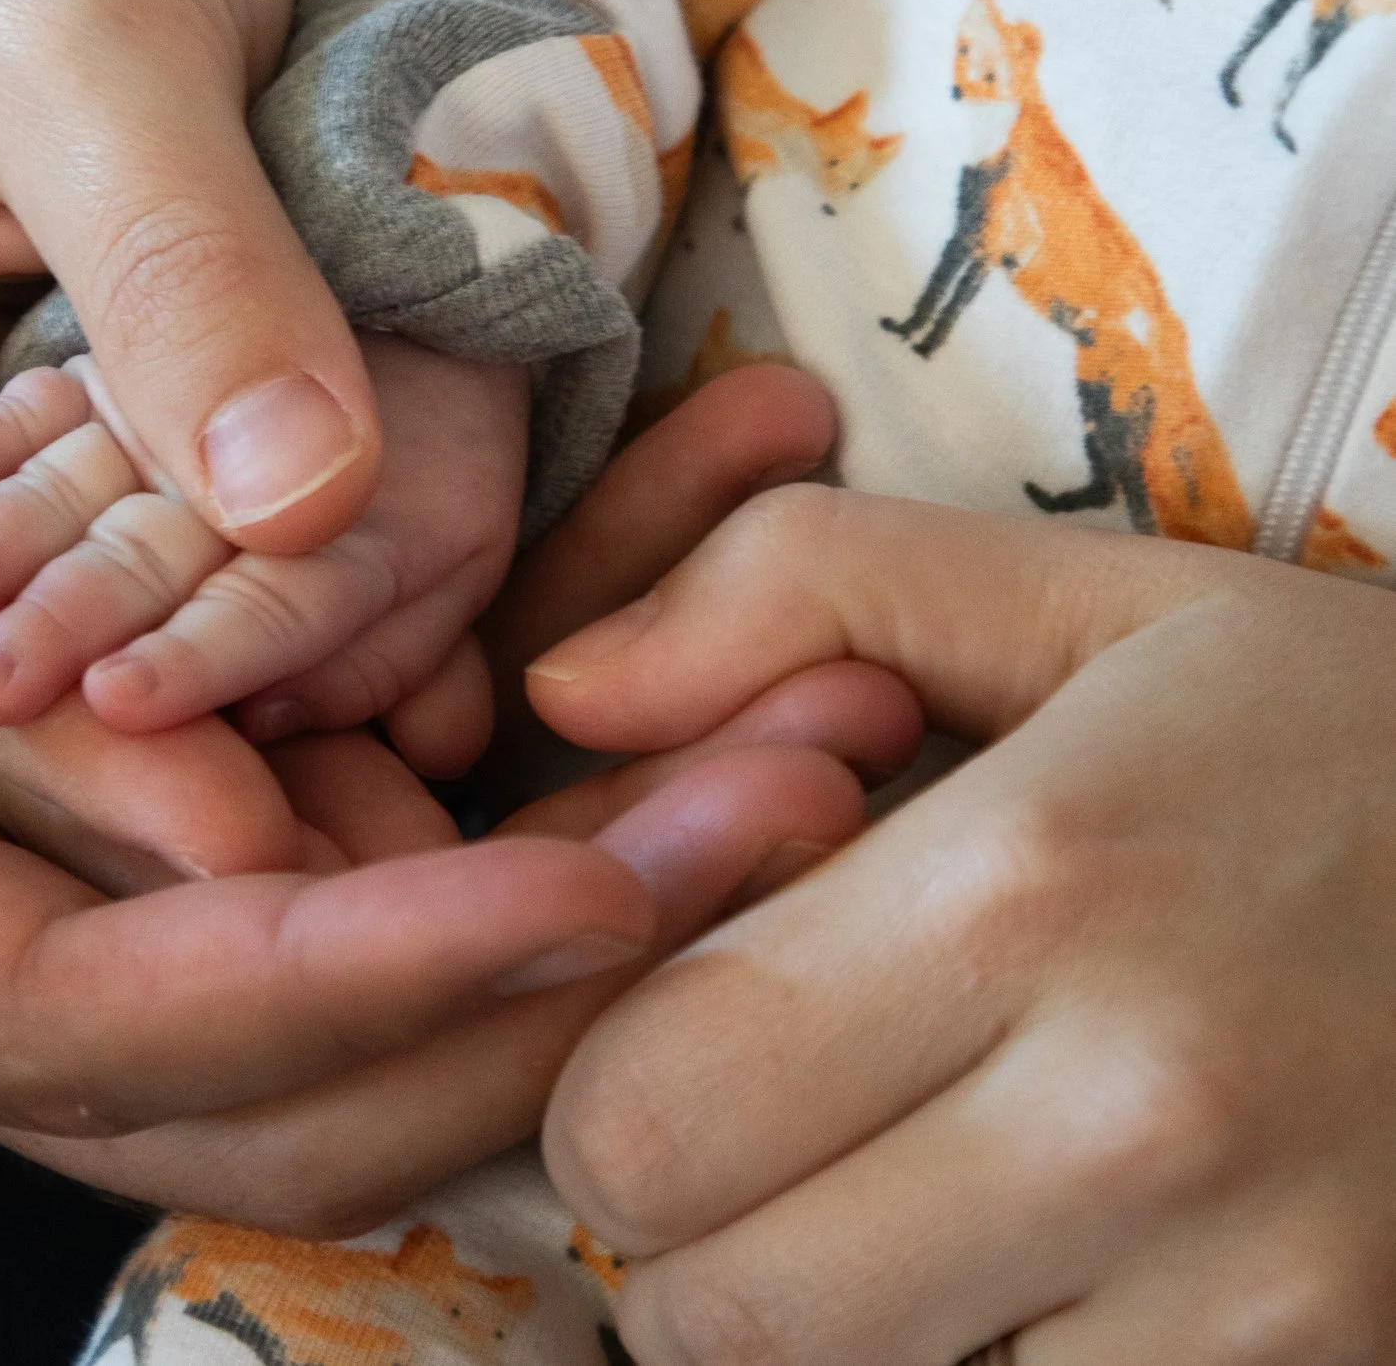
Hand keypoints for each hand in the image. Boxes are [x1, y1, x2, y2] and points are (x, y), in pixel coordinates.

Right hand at [0, 164, 893, 1229]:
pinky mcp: (101, 795)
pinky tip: (673, 642)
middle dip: (529, 963)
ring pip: (350, 967)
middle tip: (792, 808)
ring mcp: (21, 881)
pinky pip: (344, 832)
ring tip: (812, 726)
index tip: (565, 894)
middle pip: (268, 1057)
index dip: (318, 981)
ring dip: (582, 872)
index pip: (74, 1020)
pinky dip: (514, 765)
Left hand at [529, 487, 1395, 1364]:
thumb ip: (798, 589)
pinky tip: (1043, 1271)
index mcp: (1032, 888)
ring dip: (829, 1324)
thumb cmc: (1351, 745)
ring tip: (918, 1202)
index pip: (640, 1109)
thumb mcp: (1091, 598)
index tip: (697, 1037)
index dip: (615, 1090)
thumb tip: (563, 689)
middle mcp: (1137, 1119)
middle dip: (694, 1236)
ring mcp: (1256, 1307)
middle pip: (710, 1306)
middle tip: (783, 1143)